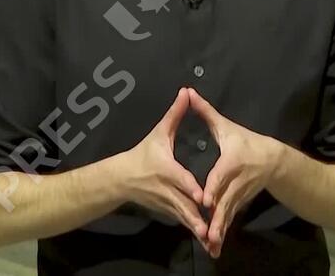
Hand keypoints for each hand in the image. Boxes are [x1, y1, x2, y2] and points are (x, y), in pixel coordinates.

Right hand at [117, 89, 209, 248]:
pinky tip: (207, 241)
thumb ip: (175, 114)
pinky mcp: (168, 211)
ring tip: (212, 241)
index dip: (190, 187)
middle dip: (197, 218)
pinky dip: (194, 230)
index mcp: (166, 170)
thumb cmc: (143, 154)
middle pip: (184, 205)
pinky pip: (183, 221)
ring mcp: (167, 203)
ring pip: (185, 217)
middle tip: (212, 229)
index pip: (180, 179)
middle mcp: (167, 190)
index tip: (202, 195)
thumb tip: (186, 92)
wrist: (122, 178)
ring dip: (197, 229)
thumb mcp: (159, 133)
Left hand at [187, 87, 284, 258]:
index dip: (214, 187)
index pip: (222, 176)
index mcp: (232, 162)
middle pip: (225, 201)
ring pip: (227, 214)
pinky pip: (229, 220)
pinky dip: (222, 233)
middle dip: (216, 217)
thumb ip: (205, 112)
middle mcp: (236, 181)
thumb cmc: (247, 141)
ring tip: (210, 244)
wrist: (274, 161)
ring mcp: (239, 195)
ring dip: (219, 230)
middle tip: (206, 231)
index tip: (205, 199)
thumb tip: (188, 93)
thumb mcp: (227, 127)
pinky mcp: (239, 203)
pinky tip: (213, 247)